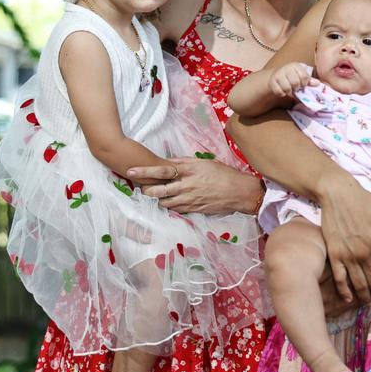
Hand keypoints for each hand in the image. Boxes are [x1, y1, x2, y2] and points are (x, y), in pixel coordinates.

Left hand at [127, 157, 261, 214]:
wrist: (240, 192)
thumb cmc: (224, 174)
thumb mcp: (204, 162)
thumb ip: (184, 162)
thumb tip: (167, 161)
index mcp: (189, 171)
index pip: (162, 170)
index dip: (145, 171)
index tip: (130, 170)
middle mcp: (186, 186)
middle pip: (158, 191)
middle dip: (146, 190)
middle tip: (143, 187)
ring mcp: (189, 200)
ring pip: (164, 203)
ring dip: (158, 199)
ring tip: (158, 194)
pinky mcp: (193, 210)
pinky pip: (174, 210)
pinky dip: (170, 206)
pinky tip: (171, 201)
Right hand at [270, 62, 313, 97]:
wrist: (276, 75)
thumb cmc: (292, 76)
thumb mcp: (301, 76)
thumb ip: (309, 80)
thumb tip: (318, 83)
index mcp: (296, 66)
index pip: (304, 77)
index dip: (304, 83)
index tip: (302, 84)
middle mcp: (287, 68)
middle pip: (295, 83)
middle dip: (296, 88)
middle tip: (295, 87)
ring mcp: (278, 74)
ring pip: (287, 88)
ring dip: (289, 91)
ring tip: (289, 89)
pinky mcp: (272, 81)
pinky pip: (279, 92)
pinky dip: (282, 94)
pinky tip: (282, 90)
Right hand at [316, 171, 370, 303]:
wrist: (339, 194)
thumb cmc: (367, 204)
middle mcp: (366, 254)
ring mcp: (349, 256)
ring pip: (359, 284)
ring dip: (365, 296)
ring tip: (369, 300)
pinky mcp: (334, 254)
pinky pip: (340, 279)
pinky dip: (345, 291)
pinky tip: (349, 299)